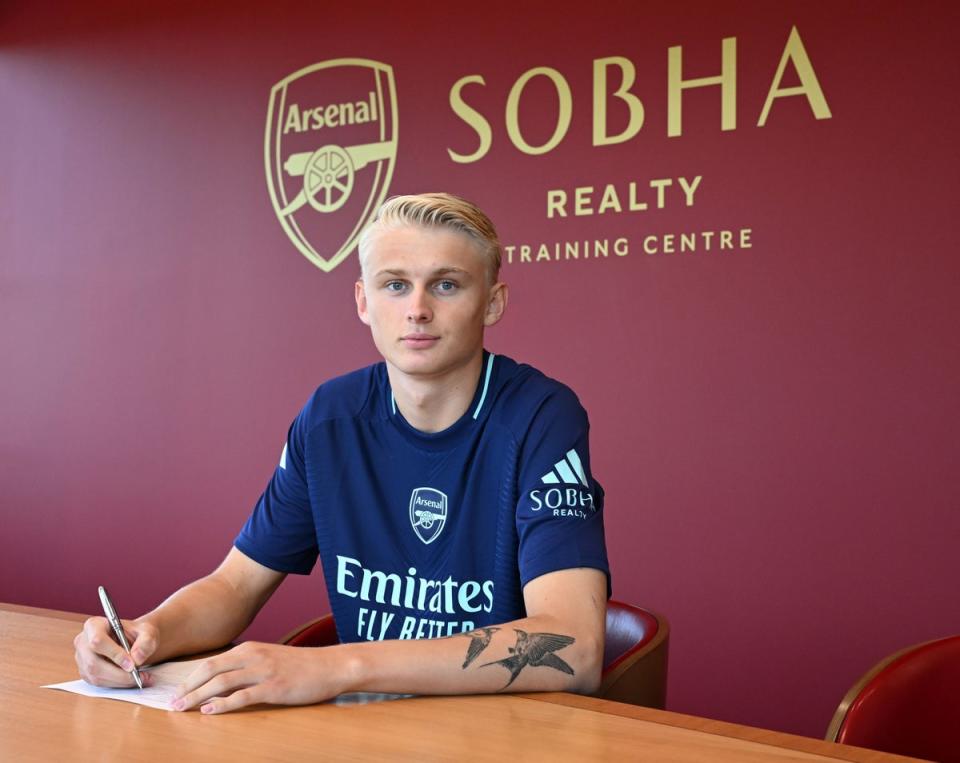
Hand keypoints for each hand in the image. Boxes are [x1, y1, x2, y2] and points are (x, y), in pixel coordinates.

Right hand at [74, 616, 157, 687]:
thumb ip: (146, 642)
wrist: (134, 641)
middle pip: (94, 663)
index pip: (98, 640)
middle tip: (139, 676)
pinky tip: (132, 680)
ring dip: (119, 681)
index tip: (132, 664)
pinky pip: (98, 683)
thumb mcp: (147, 632)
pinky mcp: (86, 672)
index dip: (114, 654)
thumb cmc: (138, 634)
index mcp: (94, 625)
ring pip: (96, 676)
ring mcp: (82, 659)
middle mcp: (83, 642)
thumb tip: (137, 659)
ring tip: (141, 679)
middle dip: (118, 674)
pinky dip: (117, 684)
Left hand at [171, 641, 350, 713]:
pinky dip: (223, 704)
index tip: (176, 692)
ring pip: (221, 682)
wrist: (331, 666)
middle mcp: (253, 656)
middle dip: (187, 687)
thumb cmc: (302, 666)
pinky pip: (242, 696)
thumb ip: (248, 666)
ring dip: (198, 697)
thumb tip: (223, 681)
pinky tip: (210, 712)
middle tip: (172, 703)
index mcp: (250, 648)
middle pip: (210, 670)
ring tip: (182, 709)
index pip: (211, 662)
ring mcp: (263, 671)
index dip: (190, 678)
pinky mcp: (274, 687)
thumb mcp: (270, 659)